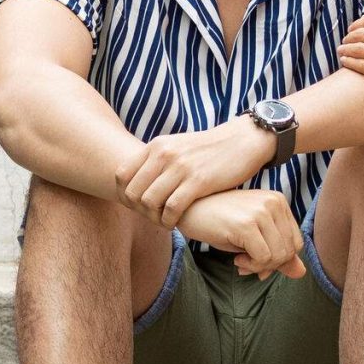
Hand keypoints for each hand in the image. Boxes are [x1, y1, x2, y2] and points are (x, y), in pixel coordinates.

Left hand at [121, 117, 272, 227]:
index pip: (121, 175)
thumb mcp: (177, 146)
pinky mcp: (198, 181)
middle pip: (132, 192)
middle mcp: (164, 155)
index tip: (136, 206)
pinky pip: (172, 208)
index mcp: (156, 146)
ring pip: (149, 202)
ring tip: (163, 221)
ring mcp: (180, 167)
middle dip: (138, 210)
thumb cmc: (208, 149)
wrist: (242, 140)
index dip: (124, 196)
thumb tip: (137, 180)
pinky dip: (169, 220)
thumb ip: (157, 160)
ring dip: (153, 218)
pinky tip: (175, 223)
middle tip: (151, 217)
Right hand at [177, 188, 306, 279]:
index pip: (296, 242)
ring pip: (279, 256)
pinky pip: (264, 258)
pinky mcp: (247, 224)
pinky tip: (236, 260)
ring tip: (241, 261)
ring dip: (260, 267)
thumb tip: (301, 273)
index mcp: (278, 201)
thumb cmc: (219, 223)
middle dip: (270, 266)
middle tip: (247, 264)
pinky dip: (251, 266)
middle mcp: (273, 203)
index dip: (279, 260)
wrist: (187, 211)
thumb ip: (278, 253)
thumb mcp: (252, 238)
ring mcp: (261, 212)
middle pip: (290, 251)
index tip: (258, 261)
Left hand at [338, 0, 363, 112]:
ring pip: (359, 49)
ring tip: (341, 51)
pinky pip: (362, 66)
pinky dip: (349, 62)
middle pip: (362, 33)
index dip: (357, 24)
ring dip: (345, 48)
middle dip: (349, 36)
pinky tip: (345, 62)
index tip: (352, 29)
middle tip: (344, 40)